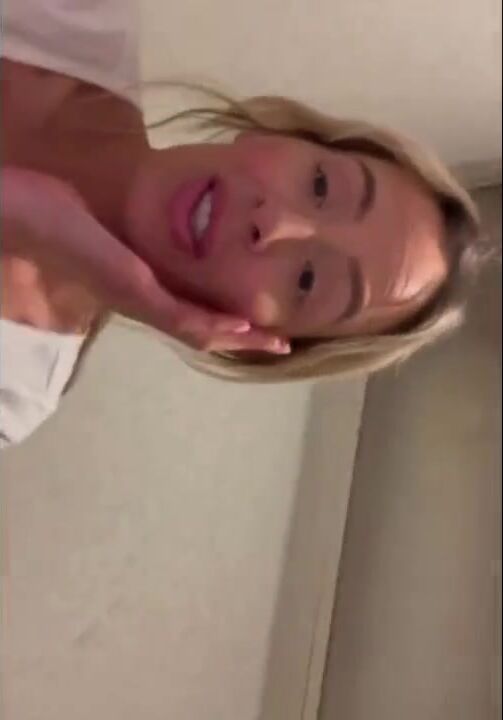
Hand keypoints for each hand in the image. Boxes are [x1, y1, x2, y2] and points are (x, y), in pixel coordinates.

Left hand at [1, 167, 290, 353]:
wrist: (17, 212)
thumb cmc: (59, 211)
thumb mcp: (111, 221)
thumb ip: (138, 228)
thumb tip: (165, 213)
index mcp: (141, 287)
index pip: (195, 311)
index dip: (230, 320)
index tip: (260, 321)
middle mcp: (144, 301)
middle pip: (202, 330)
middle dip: (244, 337)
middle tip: (282, 342)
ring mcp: (138, 297)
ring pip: (196, 330)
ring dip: (237, 337)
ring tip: (272, 340)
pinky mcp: (131, 288)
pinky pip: (177, 313)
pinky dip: (211, 322)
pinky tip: (238, 324)